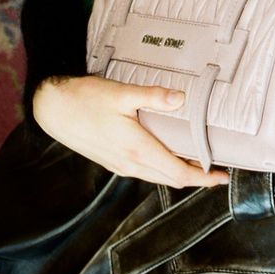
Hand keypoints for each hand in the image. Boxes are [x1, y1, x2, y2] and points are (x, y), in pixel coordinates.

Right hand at [33, 74, 228, 188]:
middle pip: (170, 179)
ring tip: (198, 163)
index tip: (221, 176)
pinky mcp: (113, 161)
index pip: (176, 173)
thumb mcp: (122, 94)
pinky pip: (145, 171)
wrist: (54, 109)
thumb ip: (153, 97)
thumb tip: (181, 99)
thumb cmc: (86, 99)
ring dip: (179, 174)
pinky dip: (163, 168)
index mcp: (136, 149)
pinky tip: (168, 154)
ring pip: (157, 177)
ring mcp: (120, 165)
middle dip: (196, 179)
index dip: (202, 178)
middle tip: (217, 172)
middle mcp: (130, 164)